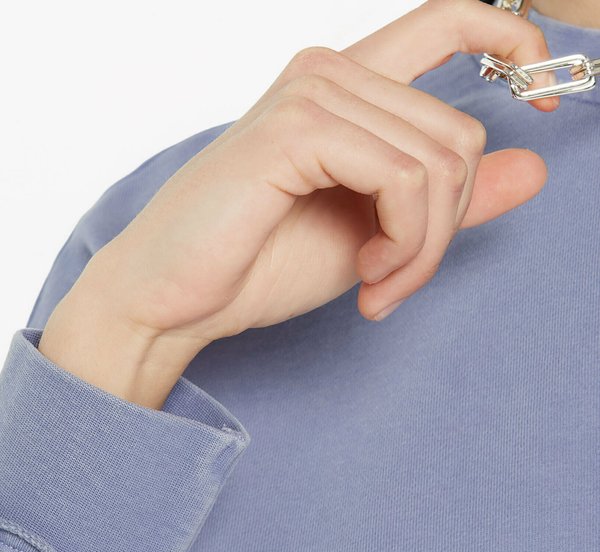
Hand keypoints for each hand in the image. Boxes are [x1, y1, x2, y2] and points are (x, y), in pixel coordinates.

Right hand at [84, 0, 556, 348]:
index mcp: (347, 88)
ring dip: (423, 248)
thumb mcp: (377, 234)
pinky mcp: (297, 128)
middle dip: (447, 229)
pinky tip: (366, 275)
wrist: (176, 297)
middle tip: (398, 281)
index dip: (513, 41)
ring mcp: (313, 93)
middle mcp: (331, 72)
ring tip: (378, 286)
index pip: (447, 21)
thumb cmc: (257, 262)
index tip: (547, 98)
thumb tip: (534, 166)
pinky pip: (404, 181)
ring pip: (440, 163)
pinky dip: (403, 243)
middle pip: (461, 133)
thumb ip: (448, 200)